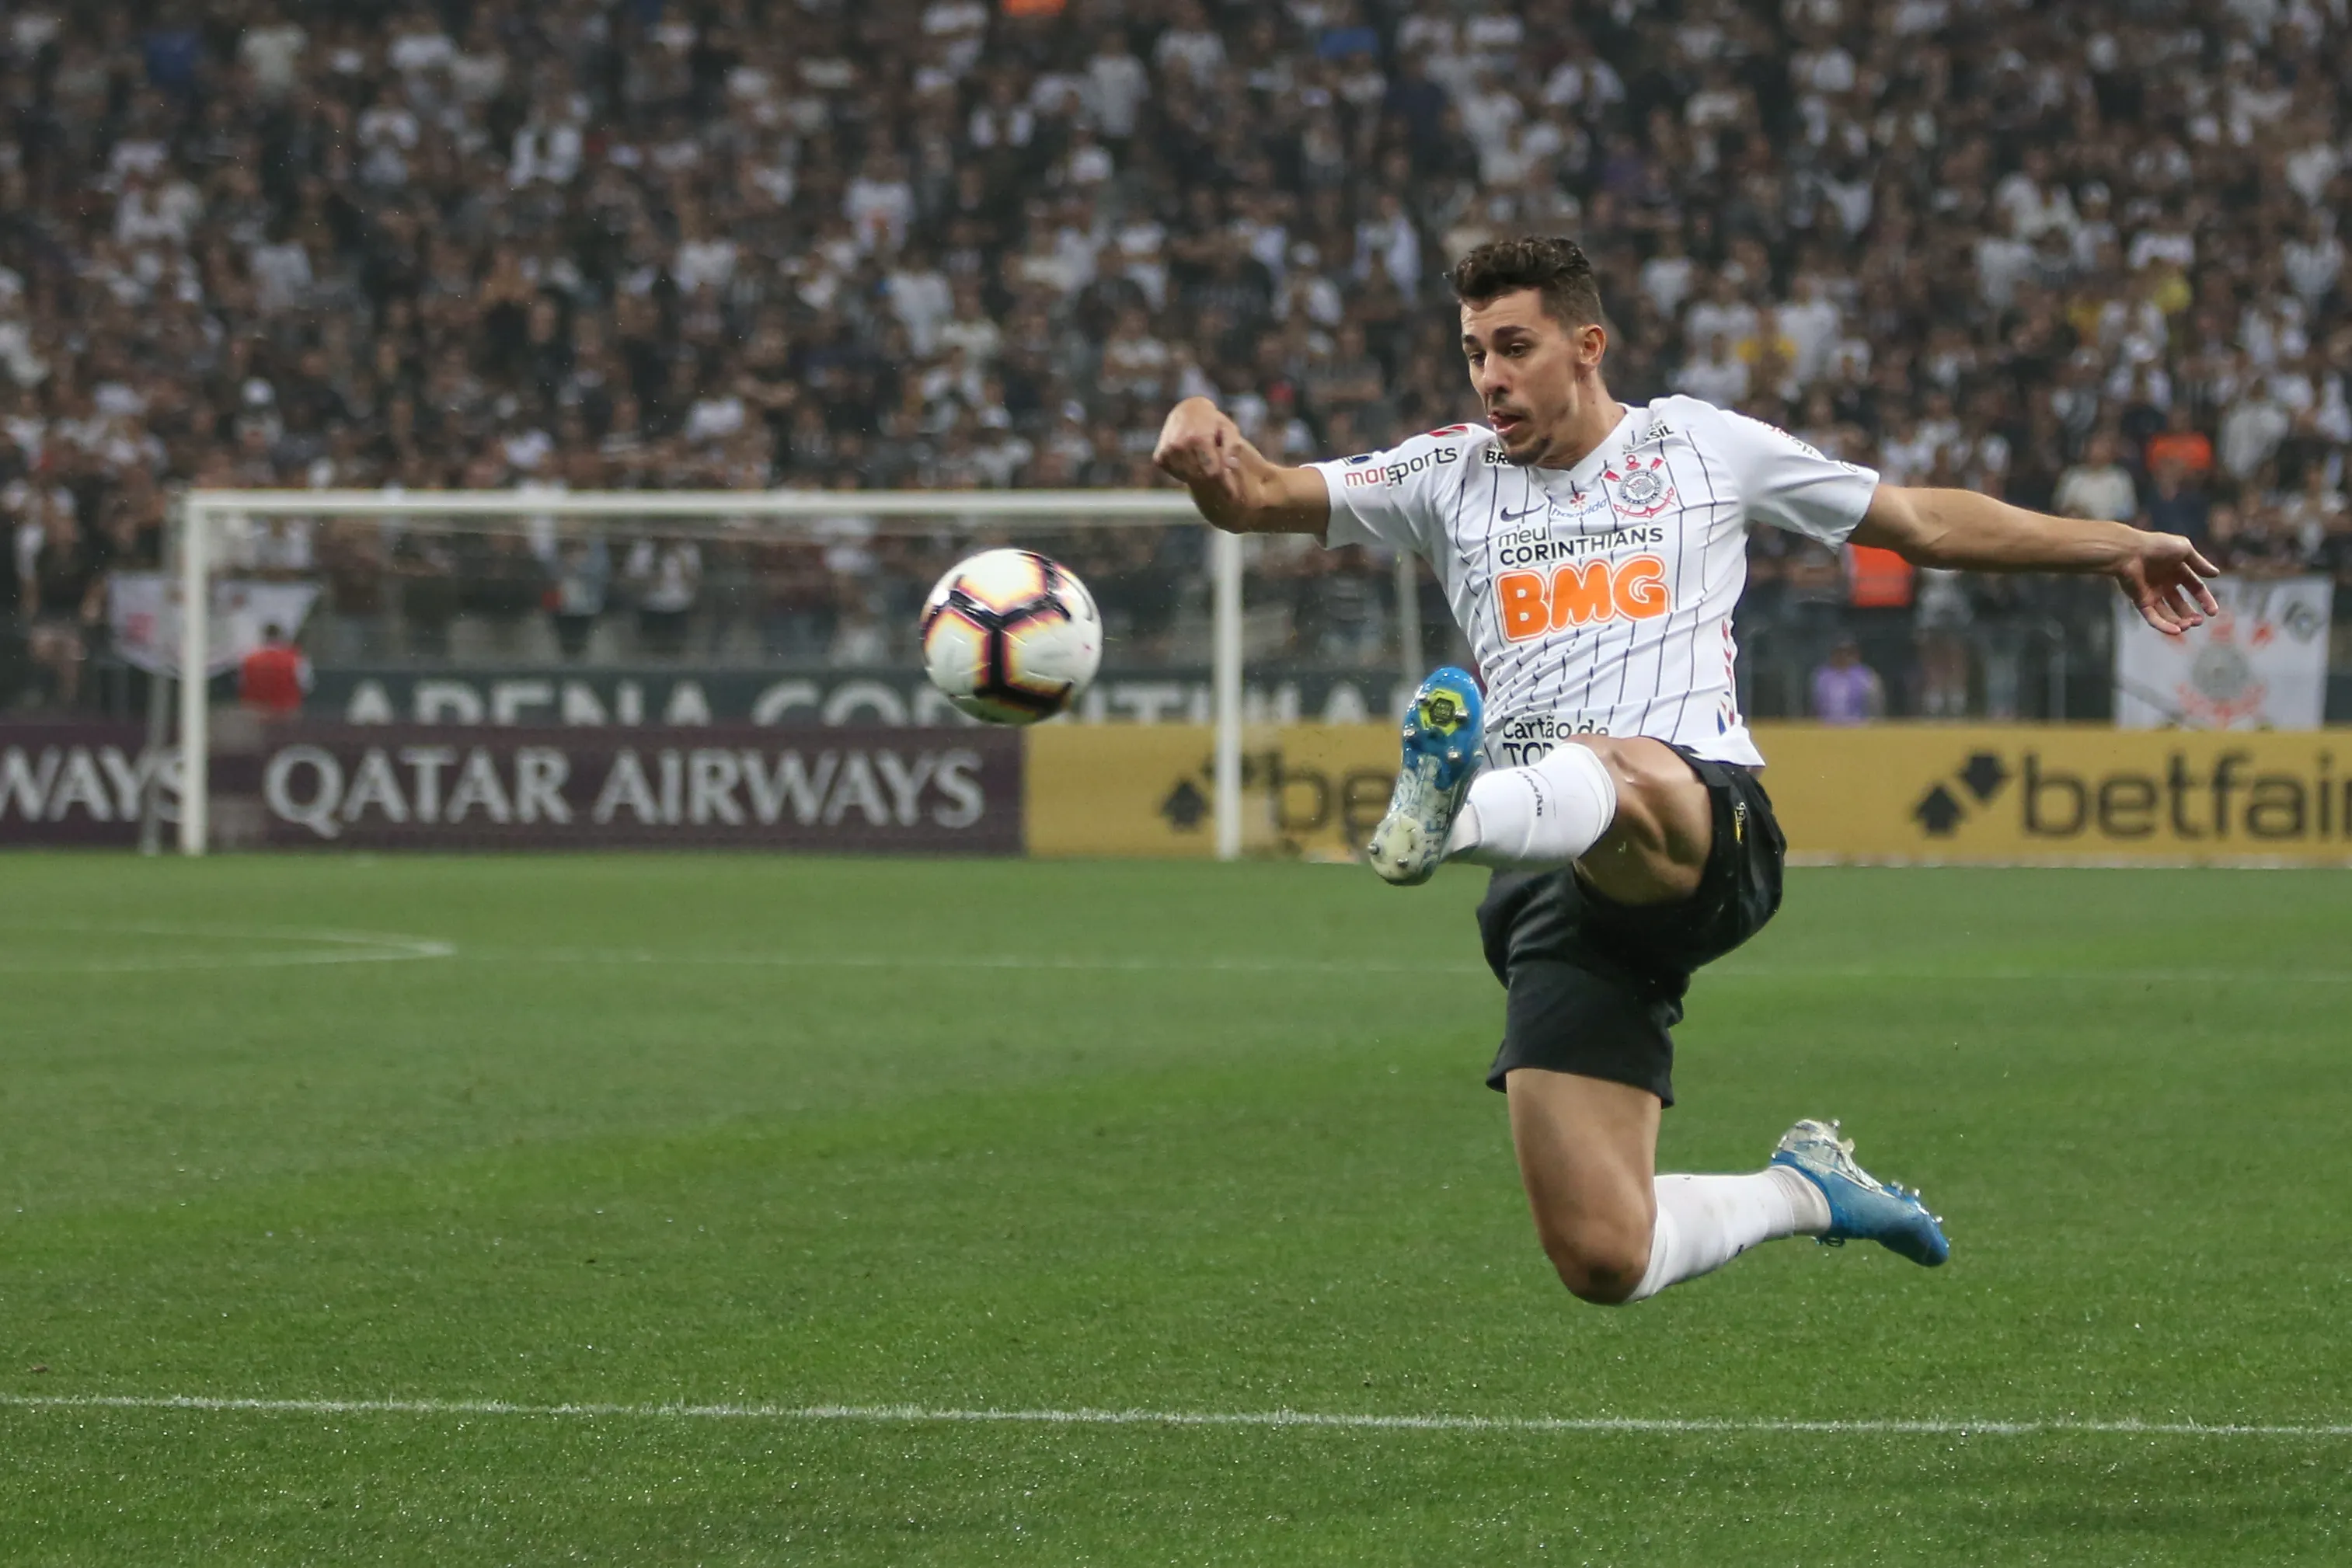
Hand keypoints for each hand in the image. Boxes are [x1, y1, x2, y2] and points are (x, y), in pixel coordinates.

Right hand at [1152, 397, 1249, 516]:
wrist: (1187, 412)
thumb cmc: (1213, 423)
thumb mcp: (1228, 429)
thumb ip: (1233, 447)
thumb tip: (1231, 465)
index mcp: (1199, 438)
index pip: (1212, 471)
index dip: (1222, 478)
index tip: (1229, 480)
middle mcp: (1180, 444)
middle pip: (1199, 475)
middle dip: (1210, 476)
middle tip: (1217, 471)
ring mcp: (1167, 451)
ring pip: (1187, 476)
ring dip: (1197, 473)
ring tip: (1203, 459)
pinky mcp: (1159, 457)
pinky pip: (1176, 473)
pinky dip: (1184, 471)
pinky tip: (1190, 459)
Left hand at [2115, 531, 2220, 635]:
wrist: (2129, 552)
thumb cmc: (2156, 546)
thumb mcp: (2184, 549)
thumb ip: (2199, 563)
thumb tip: (2216, 574)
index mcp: (2176, 571)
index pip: (2195, 588)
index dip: (2205, 600)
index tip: (2213, 613)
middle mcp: (2164, 584)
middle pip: (2180, 604)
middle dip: (2190, 615)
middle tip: (2198, 622)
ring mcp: (2152, 594)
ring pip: (2167, 614)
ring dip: (2179, 622)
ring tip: (2188, 626)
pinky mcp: (2140, 602)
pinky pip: (2153, 617)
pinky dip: (2164, 626)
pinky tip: (2176, 631)